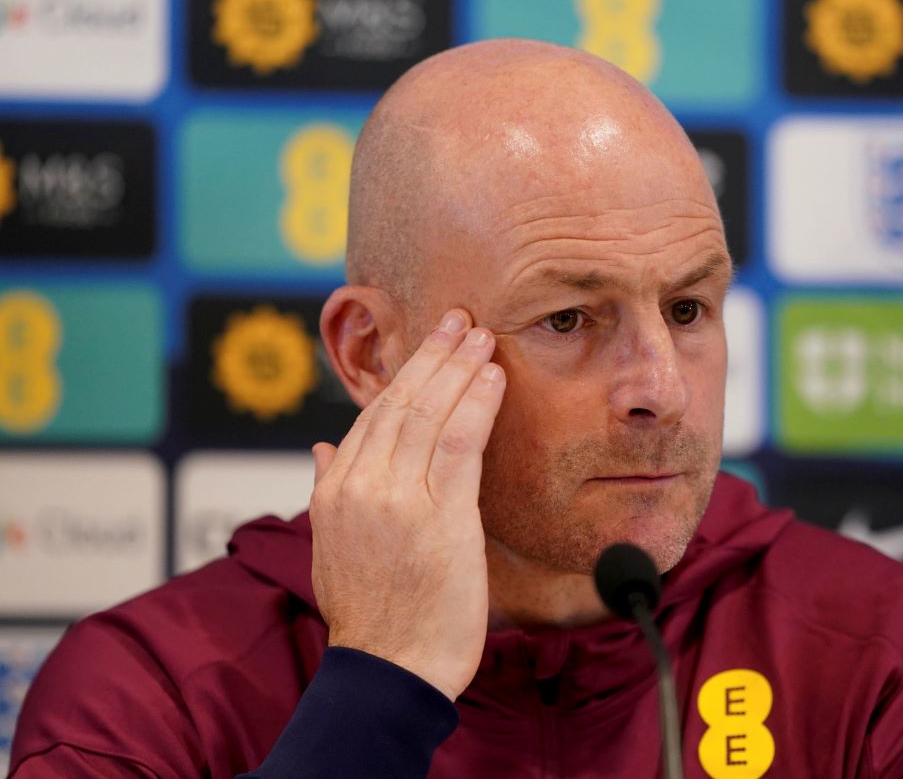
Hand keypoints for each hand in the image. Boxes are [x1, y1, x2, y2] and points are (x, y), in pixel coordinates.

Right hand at [308, 309, 504, 699]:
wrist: (391, 671)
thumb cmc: (374, 617)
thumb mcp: (333, 549)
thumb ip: (328, 491)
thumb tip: (321, 448)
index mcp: (335, 490)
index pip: (373, 416)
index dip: (406, 374)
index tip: (431, 344)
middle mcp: (360, 486)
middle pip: (401, 403)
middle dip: (434, 354)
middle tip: (461, 318)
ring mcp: (398, 499)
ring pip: (430, 413)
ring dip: (459, 367)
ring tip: (482, 335)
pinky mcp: (440, 517)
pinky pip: (461, 443)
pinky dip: (477, 404)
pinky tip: (493, 377)